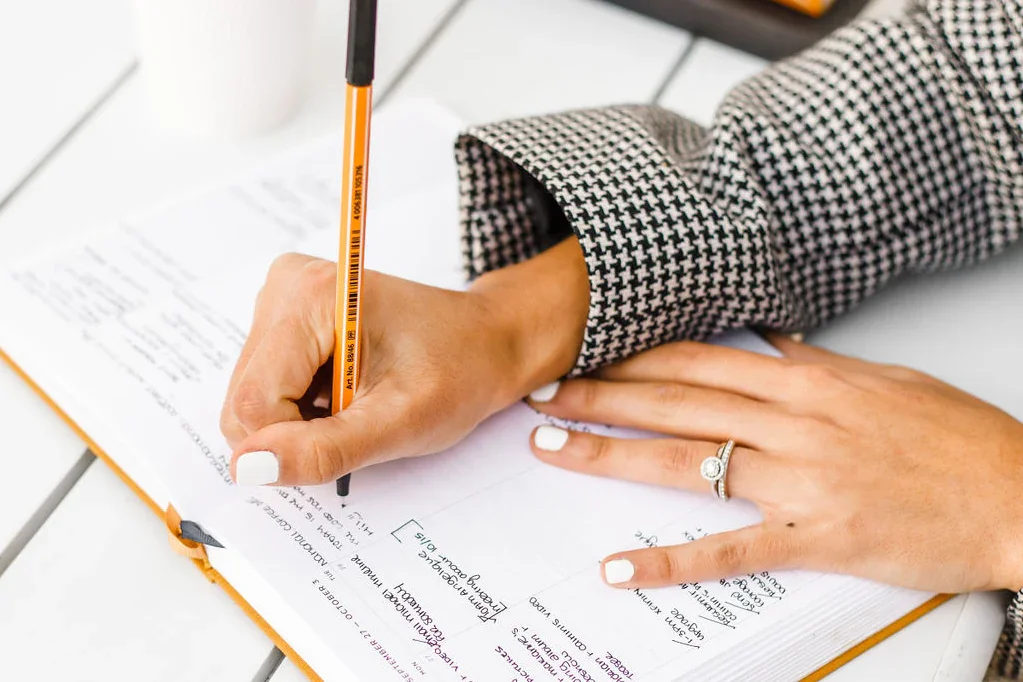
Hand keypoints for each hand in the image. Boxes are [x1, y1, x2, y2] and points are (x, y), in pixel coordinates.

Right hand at [220, 238, 588, 485]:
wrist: (487, 342)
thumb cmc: (458, 372)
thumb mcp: (402, 421)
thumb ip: (325, 448)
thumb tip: (249, 468)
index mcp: (309, 297)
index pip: (253, 403)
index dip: (292, 444)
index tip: (351, 436)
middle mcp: (283, 286)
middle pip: (245, 401)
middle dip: (296, 431)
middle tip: (361, 418)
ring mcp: (279, 300)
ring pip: (251, 400)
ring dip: (300, 422)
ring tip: (359, 402)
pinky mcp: (283, 319)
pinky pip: (264, 388)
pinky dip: (301, 408)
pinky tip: (346, 393)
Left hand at [527, 338, 1022, 593]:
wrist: (1020, 496)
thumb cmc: (959, 441)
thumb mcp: (885, 380)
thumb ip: (817, 363)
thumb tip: (772, 344)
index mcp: (808, 382)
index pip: (699, 360)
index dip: (634, 356)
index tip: (586, 353)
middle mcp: (794, 424)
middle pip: (676, 402)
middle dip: (601, 395)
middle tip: (540, 392)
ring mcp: (801, 482)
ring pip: (687, 461)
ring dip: (611, 456)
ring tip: (551, 450)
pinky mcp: (816, 539)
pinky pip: (730, 550)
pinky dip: (672, 560)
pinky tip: (621, 566)